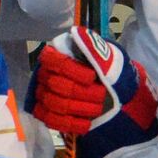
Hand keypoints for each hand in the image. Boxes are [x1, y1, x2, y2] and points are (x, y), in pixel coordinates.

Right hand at [26, 26, 157, 157]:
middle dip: (82, 92)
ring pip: (54, 104)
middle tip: (101, 94)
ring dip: (79, 108)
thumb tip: (77, 33)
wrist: (113, 89)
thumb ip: (91, 46)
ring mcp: (43, 94)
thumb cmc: (106, 68)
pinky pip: (52, 121)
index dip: (72, 71)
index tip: (92, 76)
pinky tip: (87, 123)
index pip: (54, 61)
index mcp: (56, 54)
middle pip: (56, 85)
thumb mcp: (105, 56)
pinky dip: (71, 123)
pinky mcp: (46, 113)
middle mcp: (45, 73)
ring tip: (98, 108)